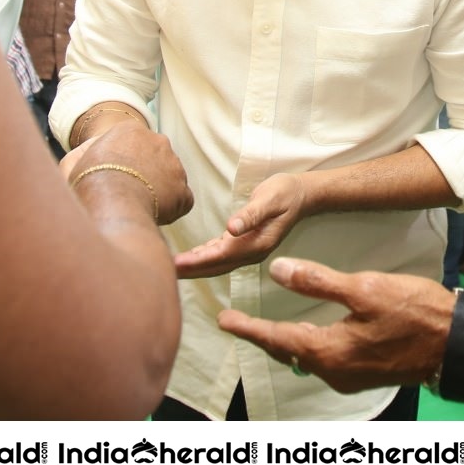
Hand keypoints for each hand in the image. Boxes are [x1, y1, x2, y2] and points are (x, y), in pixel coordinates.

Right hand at [64, 121, 192, 225]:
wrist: (111, 203)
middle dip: (143, 175)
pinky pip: (180, 201)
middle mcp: (159, 141)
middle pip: (153, 160)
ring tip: (137, 206)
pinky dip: (169, 211)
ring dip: (157, 192)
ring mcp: (175, 165)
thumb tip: (89, 154)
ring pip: (168, 180)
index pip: (131, 145)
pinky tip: (151, 216)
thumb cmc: (88, 182)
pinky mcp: (184, 190)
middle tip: (127, 194)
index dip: (121, 165)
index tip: (112, 179)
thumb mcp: (72, 161)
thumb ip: (83, 154)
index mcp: (132, 130)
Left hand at [175, 173, 307, 277]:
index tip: (176, 263)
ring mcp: (248, 250)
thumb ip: (252, 214)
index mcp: (258, 243)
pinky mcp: (243, 243)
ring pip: (216, 263)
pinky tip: (188, 258)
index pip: (222, 255)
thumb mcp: (271, 199)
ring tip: (168, 266)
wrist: (301, 195)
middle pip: (216, 265)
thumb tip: (231, 228)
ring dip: (194, 267)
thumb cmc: (286, 193)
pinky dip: (202, 258)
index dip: (198, 261)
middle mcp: (252, 252)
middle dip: (190, 270)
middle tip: (162, 270)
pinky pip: (219, 255)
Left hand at [217, 257, 455, 392]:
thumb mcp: (366, 288)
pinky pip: (325, 363)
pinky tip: (312, 338)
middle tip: (238, 324)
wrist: (455, 342)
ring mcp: (351, 377)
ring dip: (285, 344)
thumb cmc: (414, 312)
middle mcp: (335, 371)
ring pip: (306, 359)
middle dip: (262, 338)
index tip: (223, 320)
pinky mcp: (366, 374)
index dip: (248, 327)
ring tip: (268, 330)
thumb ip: (319, 281)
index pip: (276, 338)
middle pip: (287, 353)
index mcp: (329, 351)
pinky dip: (309, 349)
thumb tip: (278, 270)